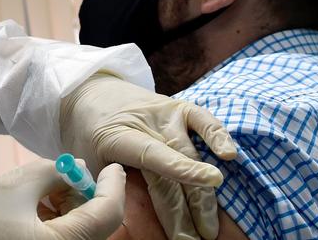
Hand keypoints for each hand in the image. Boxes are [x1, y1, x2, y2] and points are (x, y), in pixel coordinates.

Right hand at [0, 160, 125, 239]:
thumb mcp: (18, 185)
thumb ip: (57, 170)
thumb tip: (80, 169)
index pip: (106, 214)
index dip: (113, 186)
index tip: (114, 166)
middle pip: (98, 224)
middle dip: (87, 195)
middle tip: (68, 175)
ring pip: (83, 231)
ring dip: (72, 206)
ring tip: (42, 191)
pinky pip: (66, 237)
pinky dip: (60, 219)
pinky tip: (37, 206)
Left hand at [60, 73, 237, 238]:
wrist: (91, 93)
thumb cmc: (87, 135)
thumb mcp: (86, 161)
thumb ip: (109, 185)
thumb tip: (124, 218)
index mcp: (118, 135)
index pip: (153, 153)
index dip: (180, 168)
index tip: (208, 182)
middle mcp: (146, 121)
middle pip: (175, 163)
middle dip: (187, 206)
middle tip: (197, 238)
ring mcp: (164, 112)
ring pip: (191, 151)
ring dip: (202, 191)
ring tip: (210, 223)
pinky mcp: (178, 106)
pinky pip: (202, 119)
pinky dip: (217, 135)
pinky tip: (230, 154)